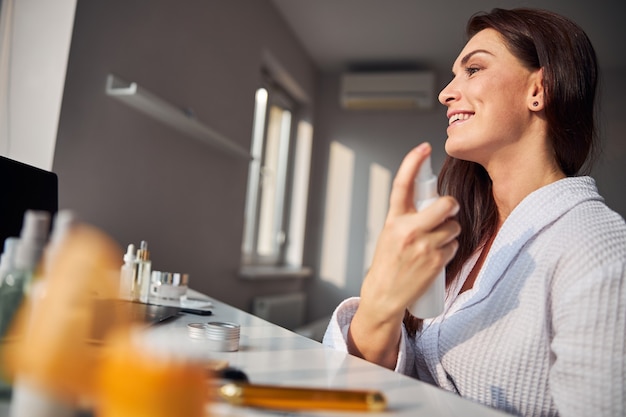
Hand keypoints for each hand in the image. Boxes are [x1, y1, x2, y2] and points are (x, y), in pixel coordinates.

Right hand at [348, 143, 459, 366]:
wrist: (384, 295)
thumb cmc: (388, 262)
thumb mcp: (390, 234)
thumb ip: (407, 217)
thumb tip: (433, 203)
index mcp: (393, 220)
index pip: (402, 185)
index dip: (412, 163)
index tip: (423, 148)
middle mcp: (408, 230)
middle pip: (444, 205)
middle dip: (451, 206)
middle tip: (448, 211)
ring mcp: (423, 246)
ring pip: (453, 227)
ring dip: (450, 232)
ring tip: (435, 242)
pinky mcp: (435, 262)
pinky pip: (453, 245)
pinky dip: (449, 248)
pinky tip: (436, 257)